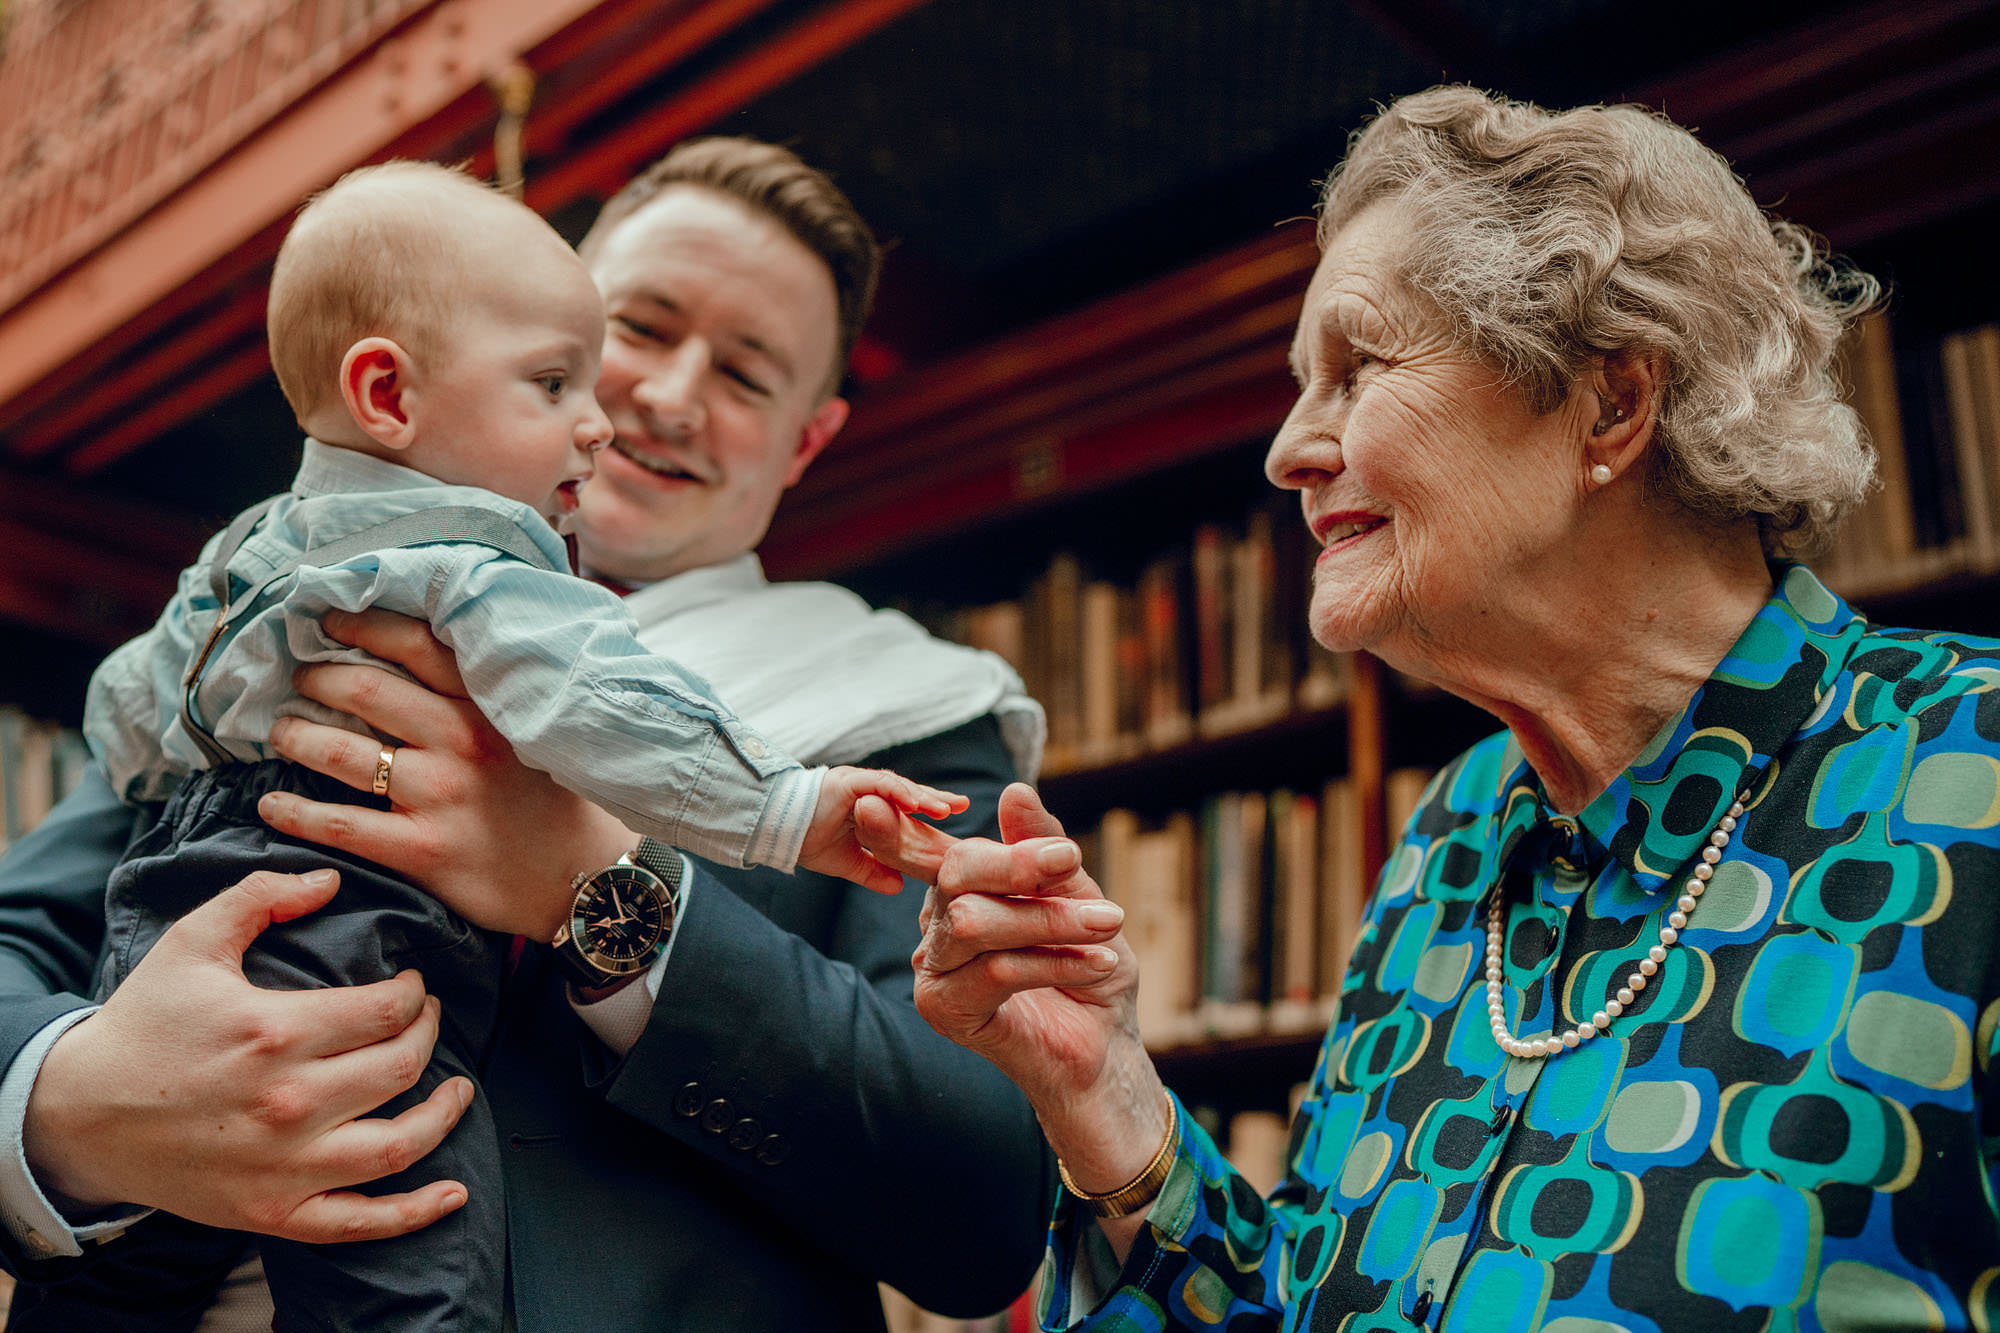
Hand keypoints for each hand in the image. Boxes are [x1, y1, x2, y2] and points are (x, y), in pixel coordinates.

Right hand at [23, 870, 469, 1242]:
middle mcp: (288, 1101)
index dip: (414, 993)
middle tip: (428, 1020)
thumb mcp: (192, 942)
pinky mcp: (272, 1212)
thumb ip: (261, 896)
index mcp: (275, 1032)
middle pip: (400, 1066)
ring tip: (458, 1089)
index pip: (385, 1010)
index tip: (413, 986)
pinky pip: (360, 1221)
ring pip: (399, 1143)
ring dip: (443, 1113)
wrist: (80, 1115)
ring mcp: (283, 1165)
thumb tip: (330, 878)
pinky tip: (453, 1191)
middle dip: (429, 1035)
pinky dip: (414, 1212)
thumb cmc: (145, 1023)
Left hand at [257, 608, 635, 938]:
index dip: (362, 625)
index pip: (416, 645)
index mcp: (488, 707)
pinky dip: (294, 812)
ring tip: (281, 731)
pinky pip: (339, 824)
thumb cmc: (551, 802)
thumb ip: (479, 699)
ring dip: (296, 735)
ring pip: (341, 752)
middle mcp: (462, 742)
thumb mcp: (528, 733)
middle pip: (365, 689)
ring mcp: (440, 796)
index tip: (328, 621)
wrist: (581, 878)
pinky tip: (272, 804)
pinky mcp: (422, 850)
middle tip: (299, 680)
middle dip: (317, 678)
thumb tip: (411, 662)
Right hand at [796, 765, 968, 893]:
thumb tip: (899, 887)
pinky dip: (899, 792)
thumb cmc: (804, 840)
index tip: (956, 816)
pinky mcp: (848, 781)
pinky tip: (917, 802)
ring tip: (946, 808)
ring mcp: (858, 782)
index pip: (905, 807)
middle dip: (935, 799)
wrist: (773, 831)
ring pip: (897, 787)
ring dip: (922, 797)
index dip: (928, 811)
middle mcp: (866, 791)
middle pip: (908, 793)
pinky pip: (879, 784)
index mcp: (868, 807)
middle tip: (962, 806)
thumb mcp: (846, 862)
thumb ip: (872, 871)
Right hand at [857, 783, 1165, 1199]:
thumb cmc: (1091, 968)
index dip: (903, 827)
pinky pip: (995, 970)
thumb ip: (1043, 847)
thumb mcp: (1079, 895)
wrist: (1106, 1046)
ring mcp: (935, 971)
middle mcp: (937, 925)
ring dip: (1050, 918)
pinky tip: (1098, 962)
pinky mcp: (947, 1011)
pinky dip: (1055, 960)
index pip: (933, 848)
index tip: (878, 799)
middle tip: (1074, 861)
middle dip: (1019, 864)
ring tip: (1109, 924)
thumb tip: (1014, 791)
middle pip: (956, 874)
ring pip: (975, 922)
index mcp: (960, 890)